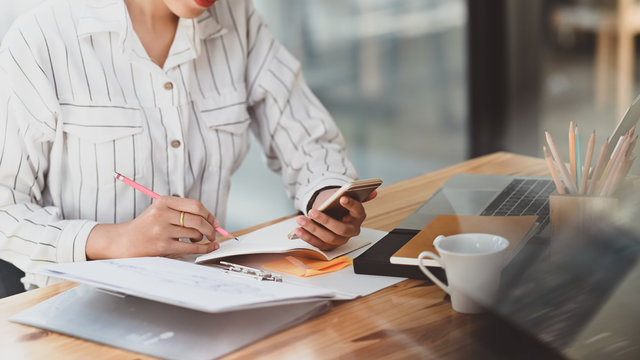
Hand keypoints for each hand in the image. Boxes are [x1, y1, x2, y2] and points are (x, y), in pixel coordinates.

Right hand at [86, 196, 219, 258]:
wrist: (122, 242)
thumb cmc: (145, 227)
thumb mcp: (159, 211)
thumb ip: (181, 211)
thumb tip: (212, 220)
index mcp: (163, 202)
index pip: (195, 205)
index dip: (209, 214)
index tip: (214, 221)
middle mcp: (162, 214)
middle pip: (198, 219)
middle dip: (211, 228)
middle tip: (213, 233)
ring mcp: (162, 230)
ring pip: (195, 233)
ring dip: (203, 238)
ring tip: (199, 240)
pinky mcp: (162, 246)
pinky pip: (191, 247)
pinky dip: (204, 248)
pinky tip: (207, 247)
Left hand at [293, 188, 377, 249]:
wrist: (331, 214)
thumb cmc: (338, 205)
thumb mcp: (345, 196)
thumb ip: (357, 194)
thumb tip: (374, 192)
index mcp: (358, 217)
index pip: (358, 211)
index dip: (351, 205)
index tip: (342, 198)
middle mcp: (351, 230)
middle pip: (340, 229)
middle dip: (325, 221)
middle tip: (313, 211)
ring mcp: (340, 240)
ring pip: (327, 238)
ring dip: (312, 229)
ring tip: (301, 219)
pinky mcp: (328, 246)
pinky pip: (318, 243)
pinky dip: (307, 237)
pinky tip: (298, 229)